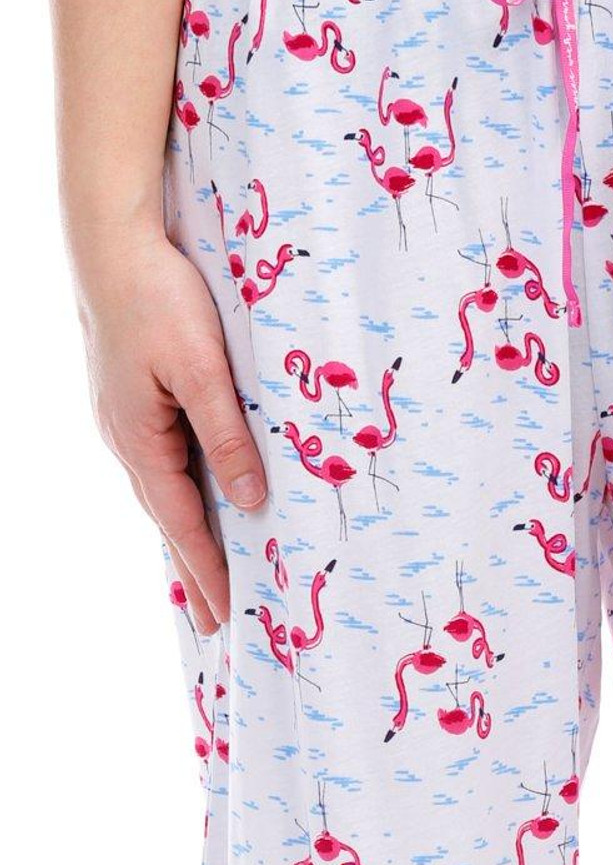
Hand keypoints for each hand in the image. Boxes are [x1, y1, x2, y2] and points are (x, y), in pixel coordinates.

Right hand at [77, 223, 264, 634]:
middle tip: (216, 622)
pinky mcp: (132, 400)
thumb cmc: (159, 297)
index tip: (230, 615)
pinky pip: (162, 464)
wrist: (112, 243)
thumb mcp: (203, 369)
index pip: (183, 523)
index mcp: (141, 440)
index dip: (209, 571)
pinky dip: (179, 496)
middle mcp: (127, 440)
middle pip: (168, 520)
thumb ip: (227, 437)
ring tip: (206, 577)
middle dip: (193, 571)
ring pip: (163, 493)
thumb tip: (250, 502)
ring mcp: (125, 420)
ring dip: (186, 536)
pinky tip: (192, 501)